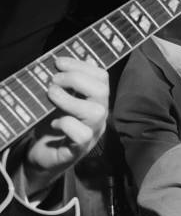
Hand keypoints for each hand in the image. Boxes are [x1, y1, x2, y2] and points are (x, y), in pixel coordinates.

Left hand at [24, 56, 108, 197]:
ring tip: (51, 97)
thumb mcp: (60, 99)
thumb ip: (73, 82)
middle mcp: (98, 118)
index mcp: (95, 102)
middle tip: (54, 81)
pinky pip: (81, 134)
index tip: (58, 63)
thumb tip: (87, 59)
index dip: (81, 65)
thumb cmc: (50, 125)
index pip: (102, 78)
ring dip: (69, 100)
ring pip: (96, 112)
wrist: (42, 156)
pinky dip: (66, 124)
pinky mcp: (78, 149)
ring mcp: (91, 134)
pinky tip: (55, 124)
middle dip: (75, 79)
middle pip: (102, 91)